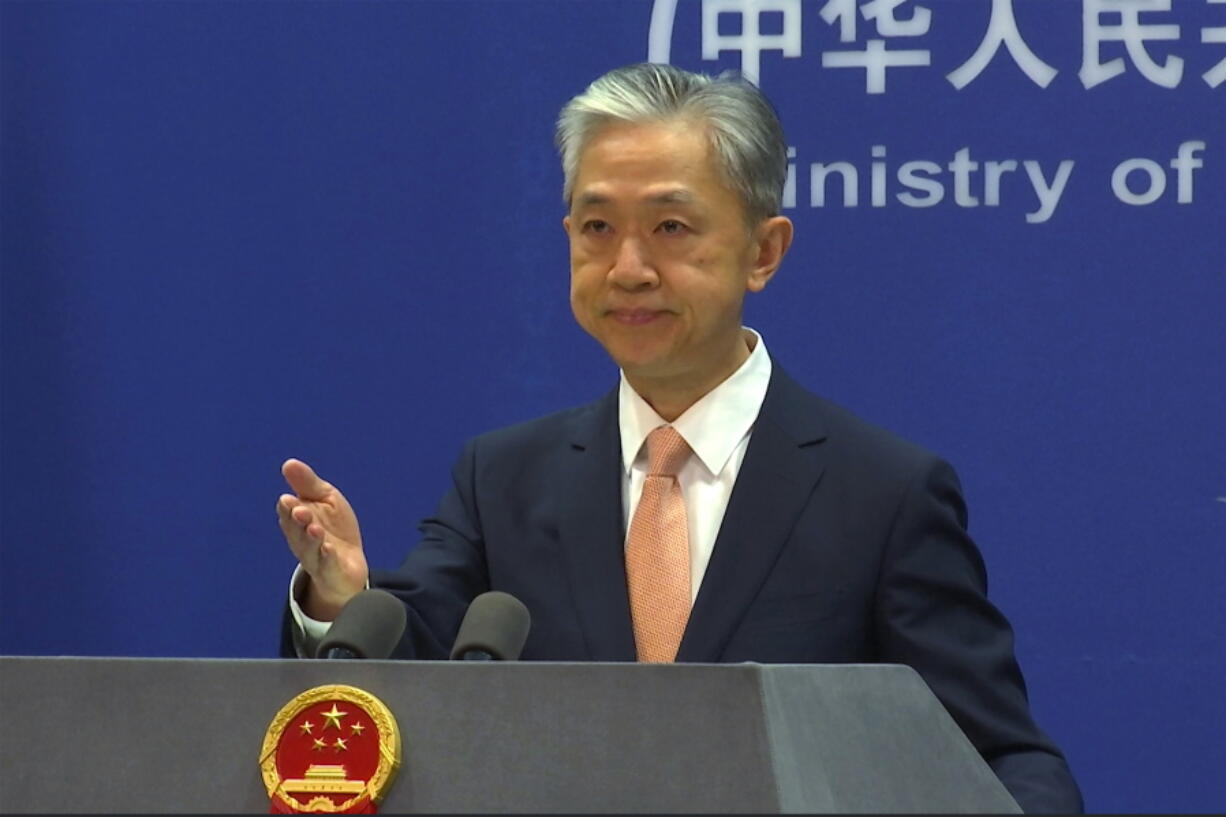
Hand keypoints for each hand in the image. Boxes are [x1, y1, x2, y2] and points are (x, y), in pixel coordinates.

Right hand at [277, 458, 368, 620]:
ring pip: (310, 549)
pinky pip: (327, 566)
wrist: (349, 565)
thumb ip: (308, 484)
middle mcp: (302, 540)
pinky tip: (329, 548)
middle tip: (300, 511)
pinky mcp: (331, 572)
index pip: (288, 513)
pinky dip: (327, 558)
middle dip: (298, 521)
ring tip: (314, 529)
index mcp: (298, 521)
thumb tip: (288, 463)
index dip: (288, 507)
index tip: (288, 499)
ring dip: (311, 539)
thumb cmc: (334, 529)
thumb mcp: (325, 500)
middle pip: (297, 531)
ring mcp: (316, 558)